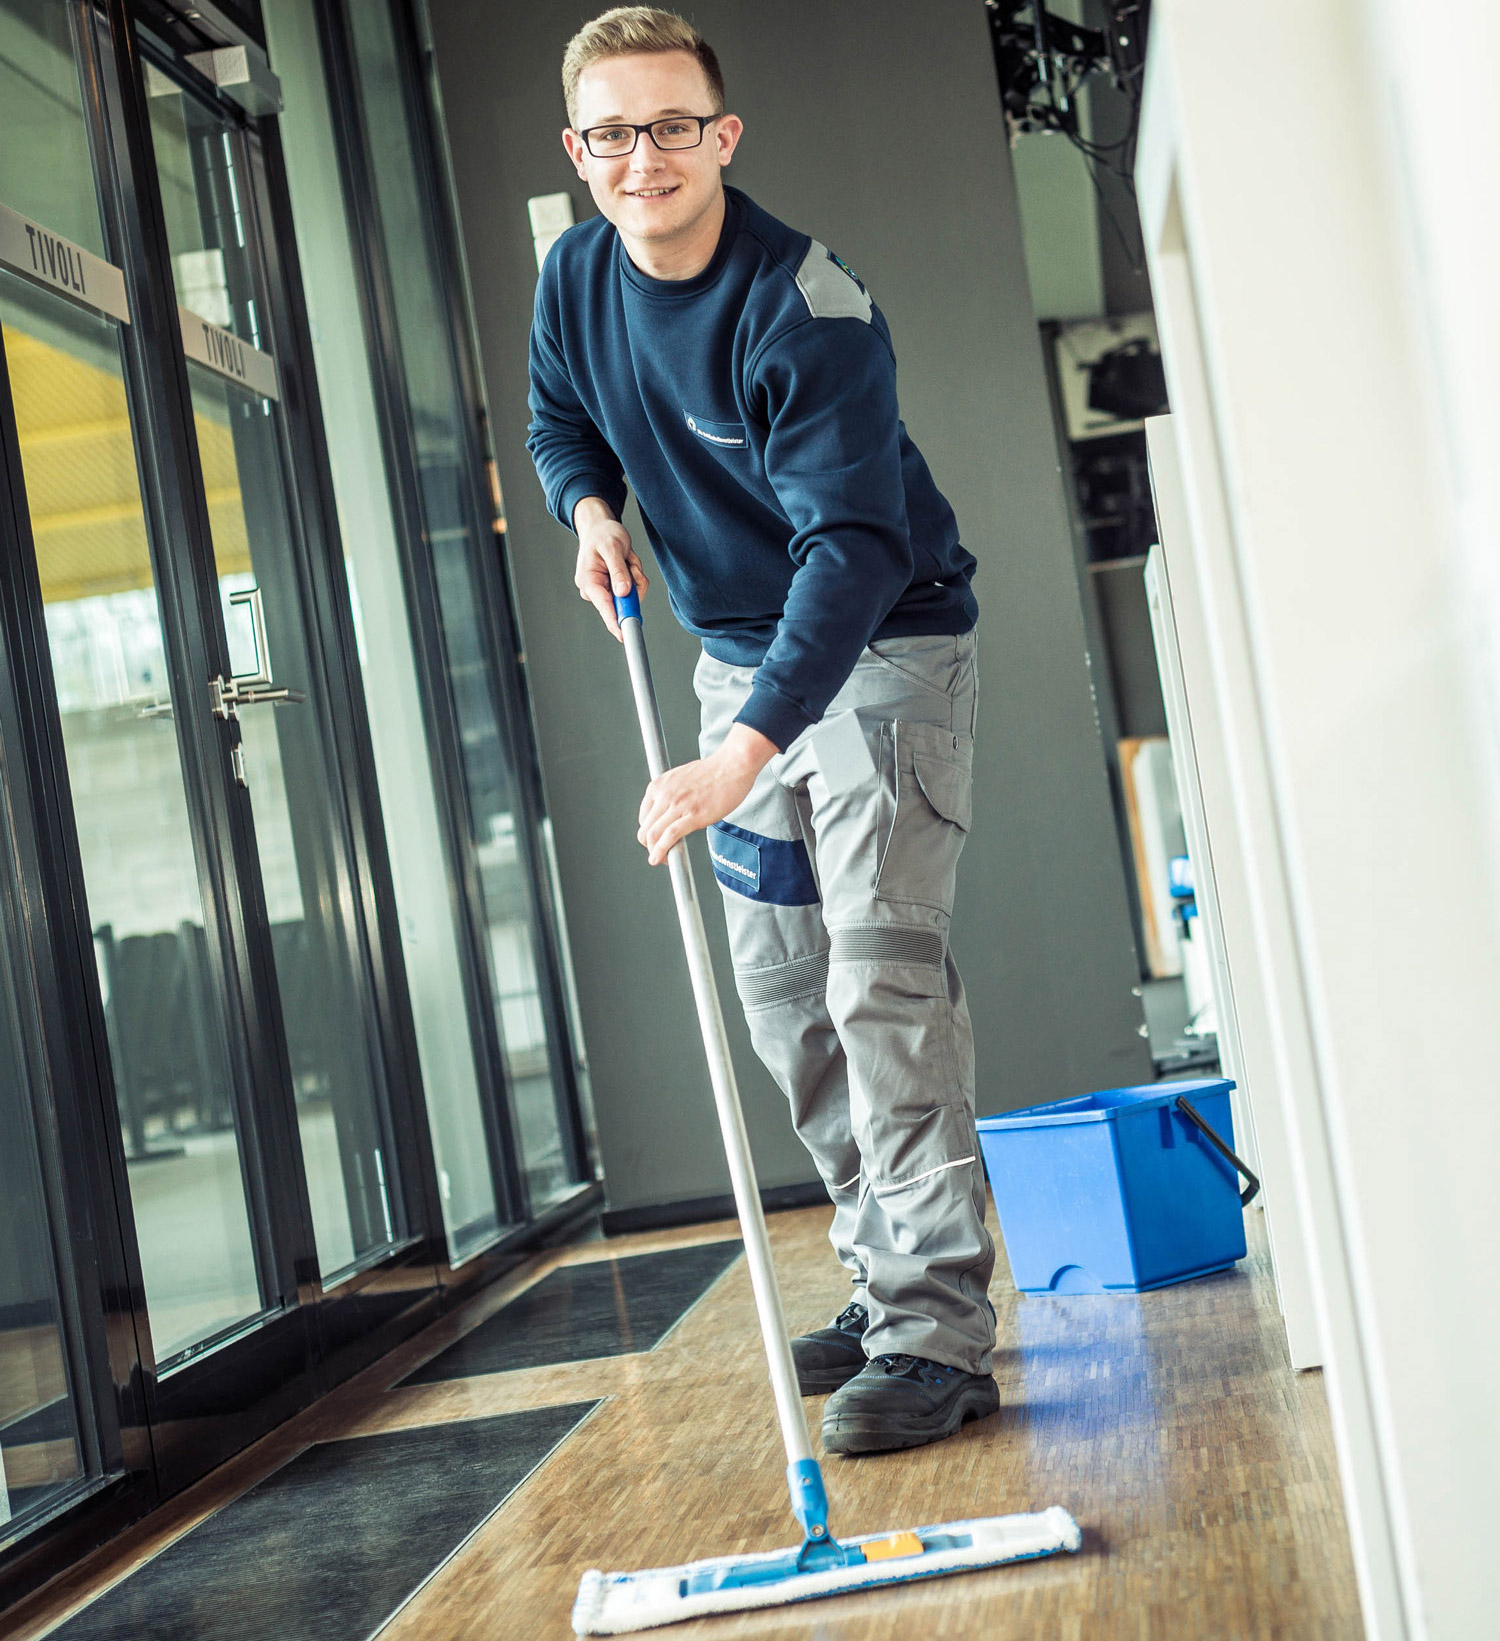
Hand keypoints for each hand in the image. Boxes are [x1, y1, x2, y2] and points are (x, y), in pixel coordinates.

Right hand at [573, 496, 646, 640]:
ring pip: (632, 595)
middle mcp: (595, 590)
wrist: (600, 527)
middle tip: (629, 562)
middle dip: (633, 582)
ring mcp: (605, 590)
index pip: (605, 607)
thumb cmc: (603, 534)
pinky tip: (627, 562)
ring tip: (626, 558)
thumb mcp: (613, 548)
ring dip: (635, 575)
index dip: (616, 622)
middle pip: (623, 602)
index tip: (624, 636)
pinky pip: (633, 589)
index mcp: (589, 581)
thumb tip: (623, 593)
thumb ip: (618, 571)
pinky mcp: (614, 589)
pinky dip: (635, 575)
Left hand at [637, 725, 778, 864]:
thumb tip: (670, 813)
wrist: (732, 766)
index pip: (644, 817)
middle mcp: (664, 795)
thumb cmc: (713, 771)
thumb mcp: (681, 778)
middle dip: (649, 846)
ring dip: (654, 852)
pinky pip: (670, 836)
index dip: (648, 834)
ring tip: (659, 860)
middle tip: (658, 854)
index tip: (655, 841)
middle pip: (645, 829)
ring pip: (654, 835)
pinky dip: (661, 851)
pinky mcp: (693, 815)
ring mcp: (678, 805)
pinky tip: (661, 860)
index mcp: (659, 786)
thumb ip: (671, 794)